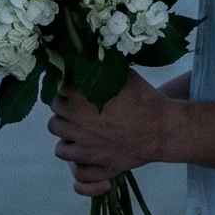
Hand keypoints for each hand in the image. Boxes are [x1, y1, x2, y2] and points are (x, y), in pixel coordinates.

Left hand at [49, 70, 177, 196]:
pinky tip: (78, 141)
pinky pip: (61, 150)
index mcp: (80, 91)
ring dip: (63, 122)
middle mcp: (74, 114)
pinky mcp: (85, 155)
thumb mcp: (122, 75)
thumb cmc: (144, 99)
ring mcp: (78, 136)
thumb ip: (100, 69)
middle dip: (65, 102)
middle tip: (78, 104)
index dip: (68, 84)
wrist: (159, 129)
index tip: (77, 86)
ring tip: (77, 122)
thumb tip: (87, 59)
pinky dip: (67, 145)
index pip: (59, 84)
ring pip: (54, 127)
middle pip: (55, 105)